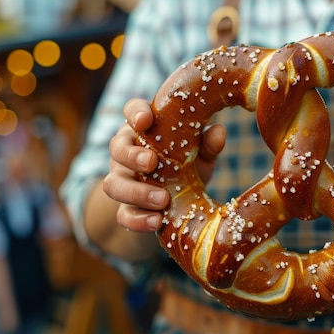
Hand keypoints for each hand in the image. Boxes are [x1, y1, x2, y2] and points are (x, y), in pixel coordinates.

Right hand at [103, 99, 225, 231]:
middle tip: (151, 163)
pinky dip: (138, 220)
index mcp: (145, 130)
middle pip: (116, 148)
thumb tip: (220, 131)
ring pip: (113, 184)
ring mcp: (123, 181)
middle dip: (131, 155)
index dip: (135, 113)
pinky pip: (123, 215)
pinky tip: (157, 222)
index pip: (132, 112)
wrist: (180, 201)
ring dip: (136, 192)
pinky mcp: (126, 208)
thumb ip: (207, 144)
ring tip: (161, 199)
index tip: (145, 120)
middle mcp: (127, 153)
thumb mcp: (201, 154)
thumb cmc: (188, 165)